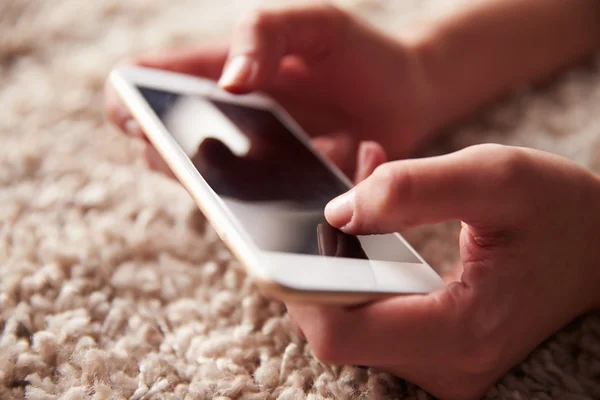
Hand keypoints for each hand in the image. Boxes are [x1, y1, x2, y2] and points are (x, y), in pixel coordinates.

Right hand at [105, 3, 432, 175]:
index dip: (131, 100)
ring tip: (262, 161)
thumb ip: (265, 34)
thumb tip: (226, 83)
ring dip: (225, 185)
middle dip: (173, 155)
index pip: (152, 82)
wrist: (411, 97)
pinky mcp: (286, 194)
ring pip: (214, 187)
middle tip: (189, 152)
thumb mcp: (316, 24)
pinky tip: (317, 169)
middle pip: (170, 147)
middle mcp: (229, 122)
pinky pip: (265, 209)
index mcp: (223, 71)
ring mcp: (255, 163)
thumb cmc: (360, 52)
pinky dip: (276, 200)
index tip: (133, 117)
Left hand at [286, 144, 599, 399]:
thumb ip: (414, 189)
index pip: (338, 333)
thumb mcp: (498, 178)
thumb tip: (339, 212)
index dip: (299, 286)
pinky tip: (373, 220)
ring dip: (340, 258)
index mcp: (459, 331)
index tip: (289, 234)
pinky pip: (374, 313)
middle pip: (335, 328)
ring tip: (358, 191)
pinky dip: (363, 267)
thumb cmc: (563, 213)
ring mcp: (439, 362)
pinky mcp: (435, 347)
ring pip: (351, 319)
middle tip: (328, 193)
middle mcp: (445, 364)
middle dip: (316, 261)